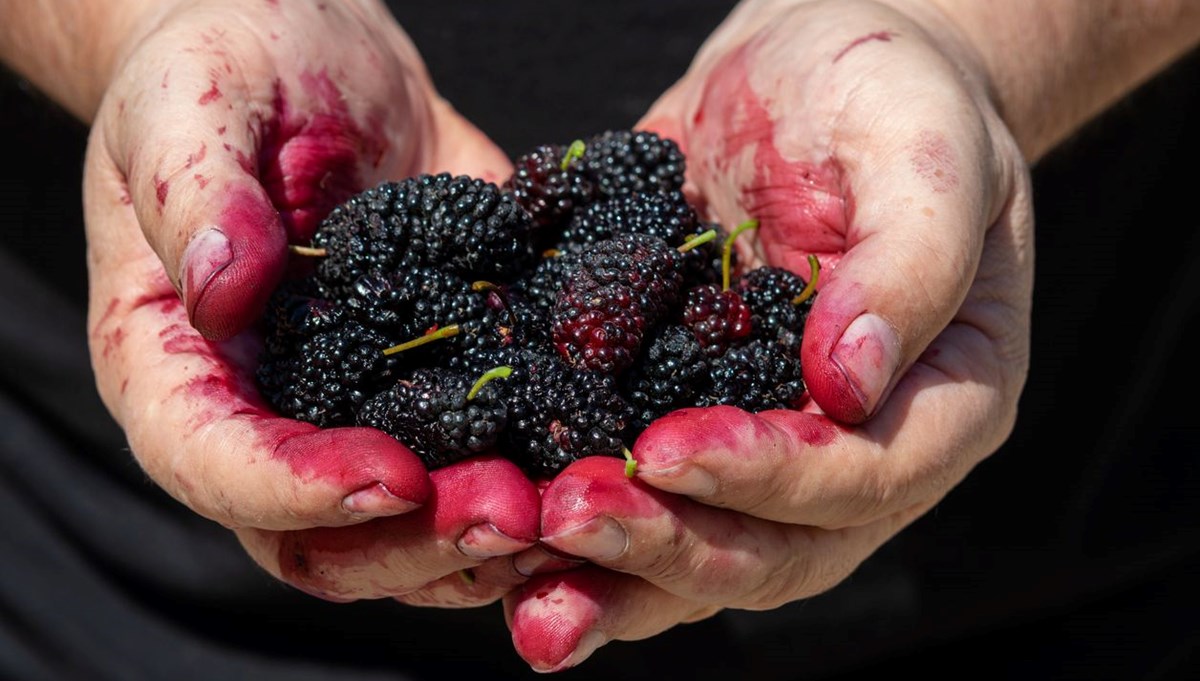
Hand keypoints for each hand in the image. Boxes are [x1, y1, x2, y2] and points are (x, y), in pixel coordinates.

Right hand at [83, 0, 537, 605]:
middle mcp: (262, 414)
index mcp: (175, 363)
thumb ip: (195, 191)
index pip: (212, 463)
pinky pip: (474, 465)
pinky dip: (534, 484)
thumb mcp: (195, 101)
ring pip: (405, 533)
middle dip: (417, 539)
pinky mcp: (432, 392)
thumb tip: (222, 290)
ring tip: (571, 502)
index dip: (296, 489)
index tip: (393, 477)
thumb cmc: (228, 64)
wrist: (313, 54)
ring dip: (486, 538)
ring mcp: (351, 415)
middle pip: (318, 539)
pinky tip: (599, 461)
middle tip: (515, 509)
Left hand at [506, 0, 1033, 668]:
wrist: (814, 73)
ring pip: (705, 550)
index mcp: (945, 396)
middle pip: (777, 547)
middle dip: (671, 544)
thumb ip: (909, 262)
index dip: (769, 476)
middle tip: (571, 522)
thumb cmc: (894, 97)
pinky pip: (646, 497)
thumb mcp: (924, 151)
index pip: (867, 476)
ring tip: (524, 591)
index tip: (668, 448)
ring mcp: (773, 446)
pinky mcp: (691, 420)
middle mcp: (861, 450)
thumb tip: (854, 381)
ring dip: (616, 578)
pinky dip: (580, 535)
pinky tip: (509, 544)